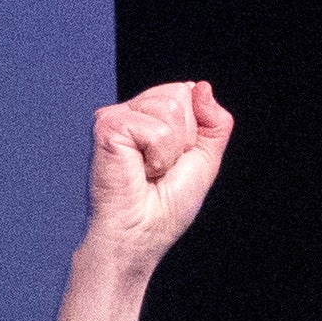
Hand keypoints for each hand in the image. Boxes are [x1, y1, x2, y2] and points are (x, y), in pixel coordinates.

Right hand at [82, 79, 232, 269]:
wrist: (141, 233)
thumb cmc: (166, 206)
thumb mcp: (204, 160)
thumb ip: (213, 122)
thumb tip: (202, 87)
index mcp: (151, 116)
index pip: (186, 93)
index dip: (194, 130)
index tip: (177, 159)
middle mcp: (132, 111)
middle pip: (179, 95)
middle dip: (183, 138)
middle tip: (162, 166)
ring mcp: (117, 116)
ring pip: (170, 108)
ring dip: (171, 150)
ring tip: (150, 169)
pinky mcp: (108, 125)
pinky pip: (156, 129)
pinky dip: (158, 156)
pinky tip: (139, 170)